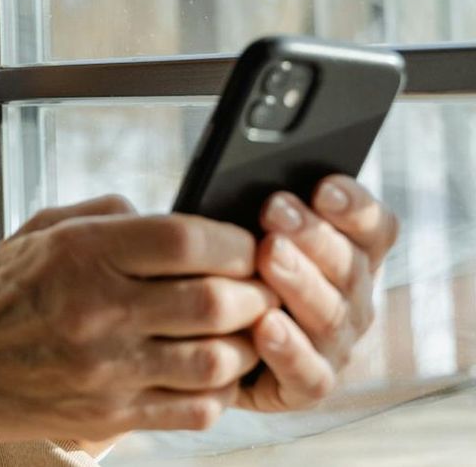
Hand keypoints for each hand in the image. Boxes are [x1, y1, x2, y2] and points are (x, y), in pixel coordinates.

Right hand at [0, 196, 277, 445]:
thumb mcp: (40, 232)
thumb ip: (110, 217)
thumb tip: (177, 218)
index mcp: (80, 254)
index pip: (186, 239)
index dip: (233, 240)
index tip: (245, 245)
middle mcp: (95, 311)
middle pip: (213, 300)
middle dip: (253, 293)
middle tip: (258, 288)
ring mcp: (104, 370)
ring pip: (215, 360)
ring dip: (243, 345)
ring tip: (241, 331)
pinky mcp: (108, 417)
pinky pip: (194, 409)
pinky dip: (218, 391)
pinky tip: (210, 373)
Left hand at [237, 175, 399, 411]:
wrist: (198, 344)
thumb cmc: (225, 273)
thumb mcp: (241, 236)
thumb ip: (260, 216)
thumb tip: (255, 184)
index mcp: (350, 257)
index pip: (374, 228)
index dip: (354, 206)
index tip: (322, 185)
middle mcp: (352, 301)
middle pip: (350, 266)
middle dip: (312, 235)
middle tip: (274, 209)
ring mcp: (335, 346)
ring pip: (330, 315)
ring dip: (299, 282)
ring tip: (268, 255)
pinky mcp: (307, 386)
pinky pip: (308, 372)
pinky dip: (288, 348)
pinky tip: (265, 325)